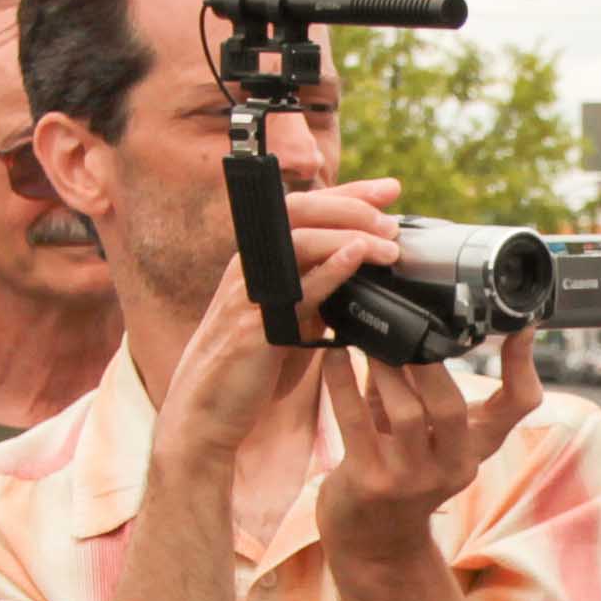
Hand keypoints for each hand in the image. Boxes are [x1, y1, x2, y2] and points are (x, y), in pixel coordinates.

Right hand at [155, 176, 403, 469]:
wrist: (209, 411)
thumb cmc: (252, 367)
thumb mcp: (293, 320)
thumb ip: (319, 293)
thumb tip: (364, 272)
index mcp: (262, 261)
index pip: (306, 210)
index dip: (348, 194)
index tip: (390, 189)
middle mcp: (252, 266)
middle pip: (300, 211)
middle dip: (351, 205)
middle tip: (392, 216)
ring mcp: (250, 293)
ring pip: (298, 241)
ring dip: (348, 234)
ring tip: (387, 243)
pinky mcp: (254, 325)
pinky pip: (295, 289)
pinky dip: (328, 269)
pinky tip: (355, 257)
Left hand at [315, 340, 549, 574]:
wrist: (373, 543)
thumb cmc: (399, 474)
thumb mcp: (430, 436)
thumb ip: (426, 386)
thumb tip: (420, 321)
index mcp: (474, 450)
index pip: (518, 406)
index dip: (523, 364)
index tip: (519, 325)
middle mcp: (451, 467)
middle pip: (453, 407)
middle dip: (428, 364)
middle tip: (407, 329)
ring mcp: (410, 480)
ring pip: (406, 414)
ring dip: (385, 371)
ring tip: (369, 341)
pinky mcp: (370, 483)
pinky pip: (355, 423)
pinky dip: (342, 384)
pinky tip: (333, 356)